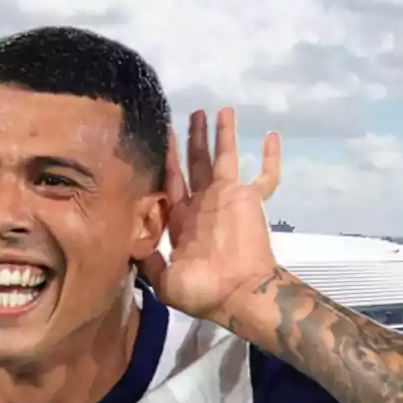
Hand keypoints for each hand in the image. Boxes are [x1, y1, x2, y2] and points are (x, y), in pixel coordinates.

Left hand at [140, 107, 281, 322]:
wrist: (239, 292)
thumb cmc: (203, 290)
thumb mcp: (163, 280)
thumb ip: (148, 260)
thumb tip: (130, 244)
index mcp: (182, 220)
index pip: (171, 182)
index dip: (167, 160)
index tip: (163, 137)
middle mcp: (203, 204)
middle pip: (195, 163)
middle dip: (193, 139)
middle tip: (192, 114)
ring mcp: (228, 199)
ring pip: (224, 158)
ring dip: (222, 135)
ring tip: (221, 110)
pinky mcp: (250, 199)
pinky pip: (266, 176)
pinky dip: (271, 158)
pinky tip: (272, 136)